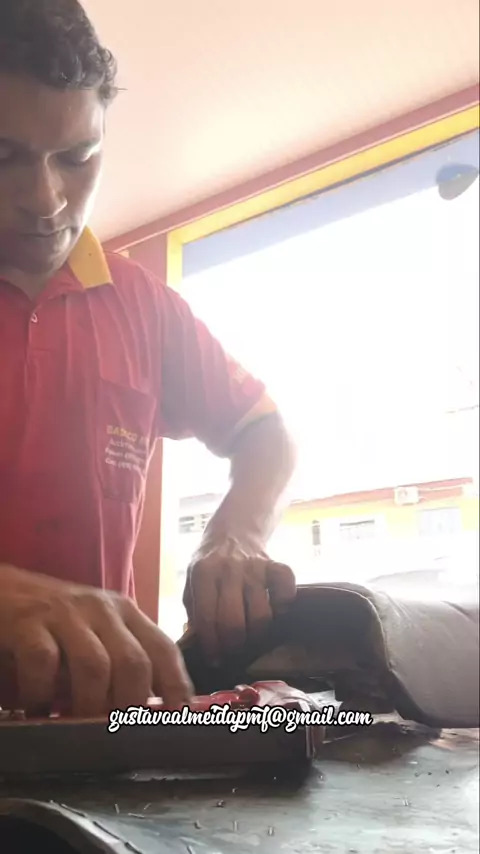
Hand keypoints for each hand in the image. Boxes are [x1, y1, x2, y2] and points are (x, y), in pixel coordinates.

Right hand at [0, 563, 191, 716]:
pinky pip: (43, 663)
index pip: (164, 649)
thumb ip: (119, 664)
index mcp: (125, 613)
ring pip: (95, 666)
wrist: (4, 591)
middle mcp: (102, 609)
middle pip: (133, 663)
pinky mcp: (29, 621)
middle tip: (118, 737)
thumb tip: (146, 714)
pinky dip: (41, 695)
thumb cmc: (55, 622)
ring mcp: (66, 614)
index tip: (180, 720)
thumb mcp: (96, 634)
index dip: (177, 687)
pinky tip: (36, 712)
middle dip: (129, 707)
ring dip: (89, 707)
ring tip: (77, 732)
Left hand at [183, 539, 295, 661]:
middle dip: (233, 646)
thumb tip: (199, 644)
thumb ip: (193, 609)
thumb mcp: (191, 581)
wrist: (233, 529)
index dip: (211, 645)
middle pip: (234, 621)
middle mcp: (229, 569)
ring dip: (257, 633)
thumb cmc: (209, 563)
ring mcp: (254, 566)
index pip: (207, 619)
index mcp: (203, 573)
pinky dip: (284, 603)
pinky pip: (287, 587)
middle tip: (233, 651)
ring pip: (262, 613)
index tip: (214, 659)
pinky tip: (275, 609)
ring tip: (251, 636)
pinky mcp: (274, 563)